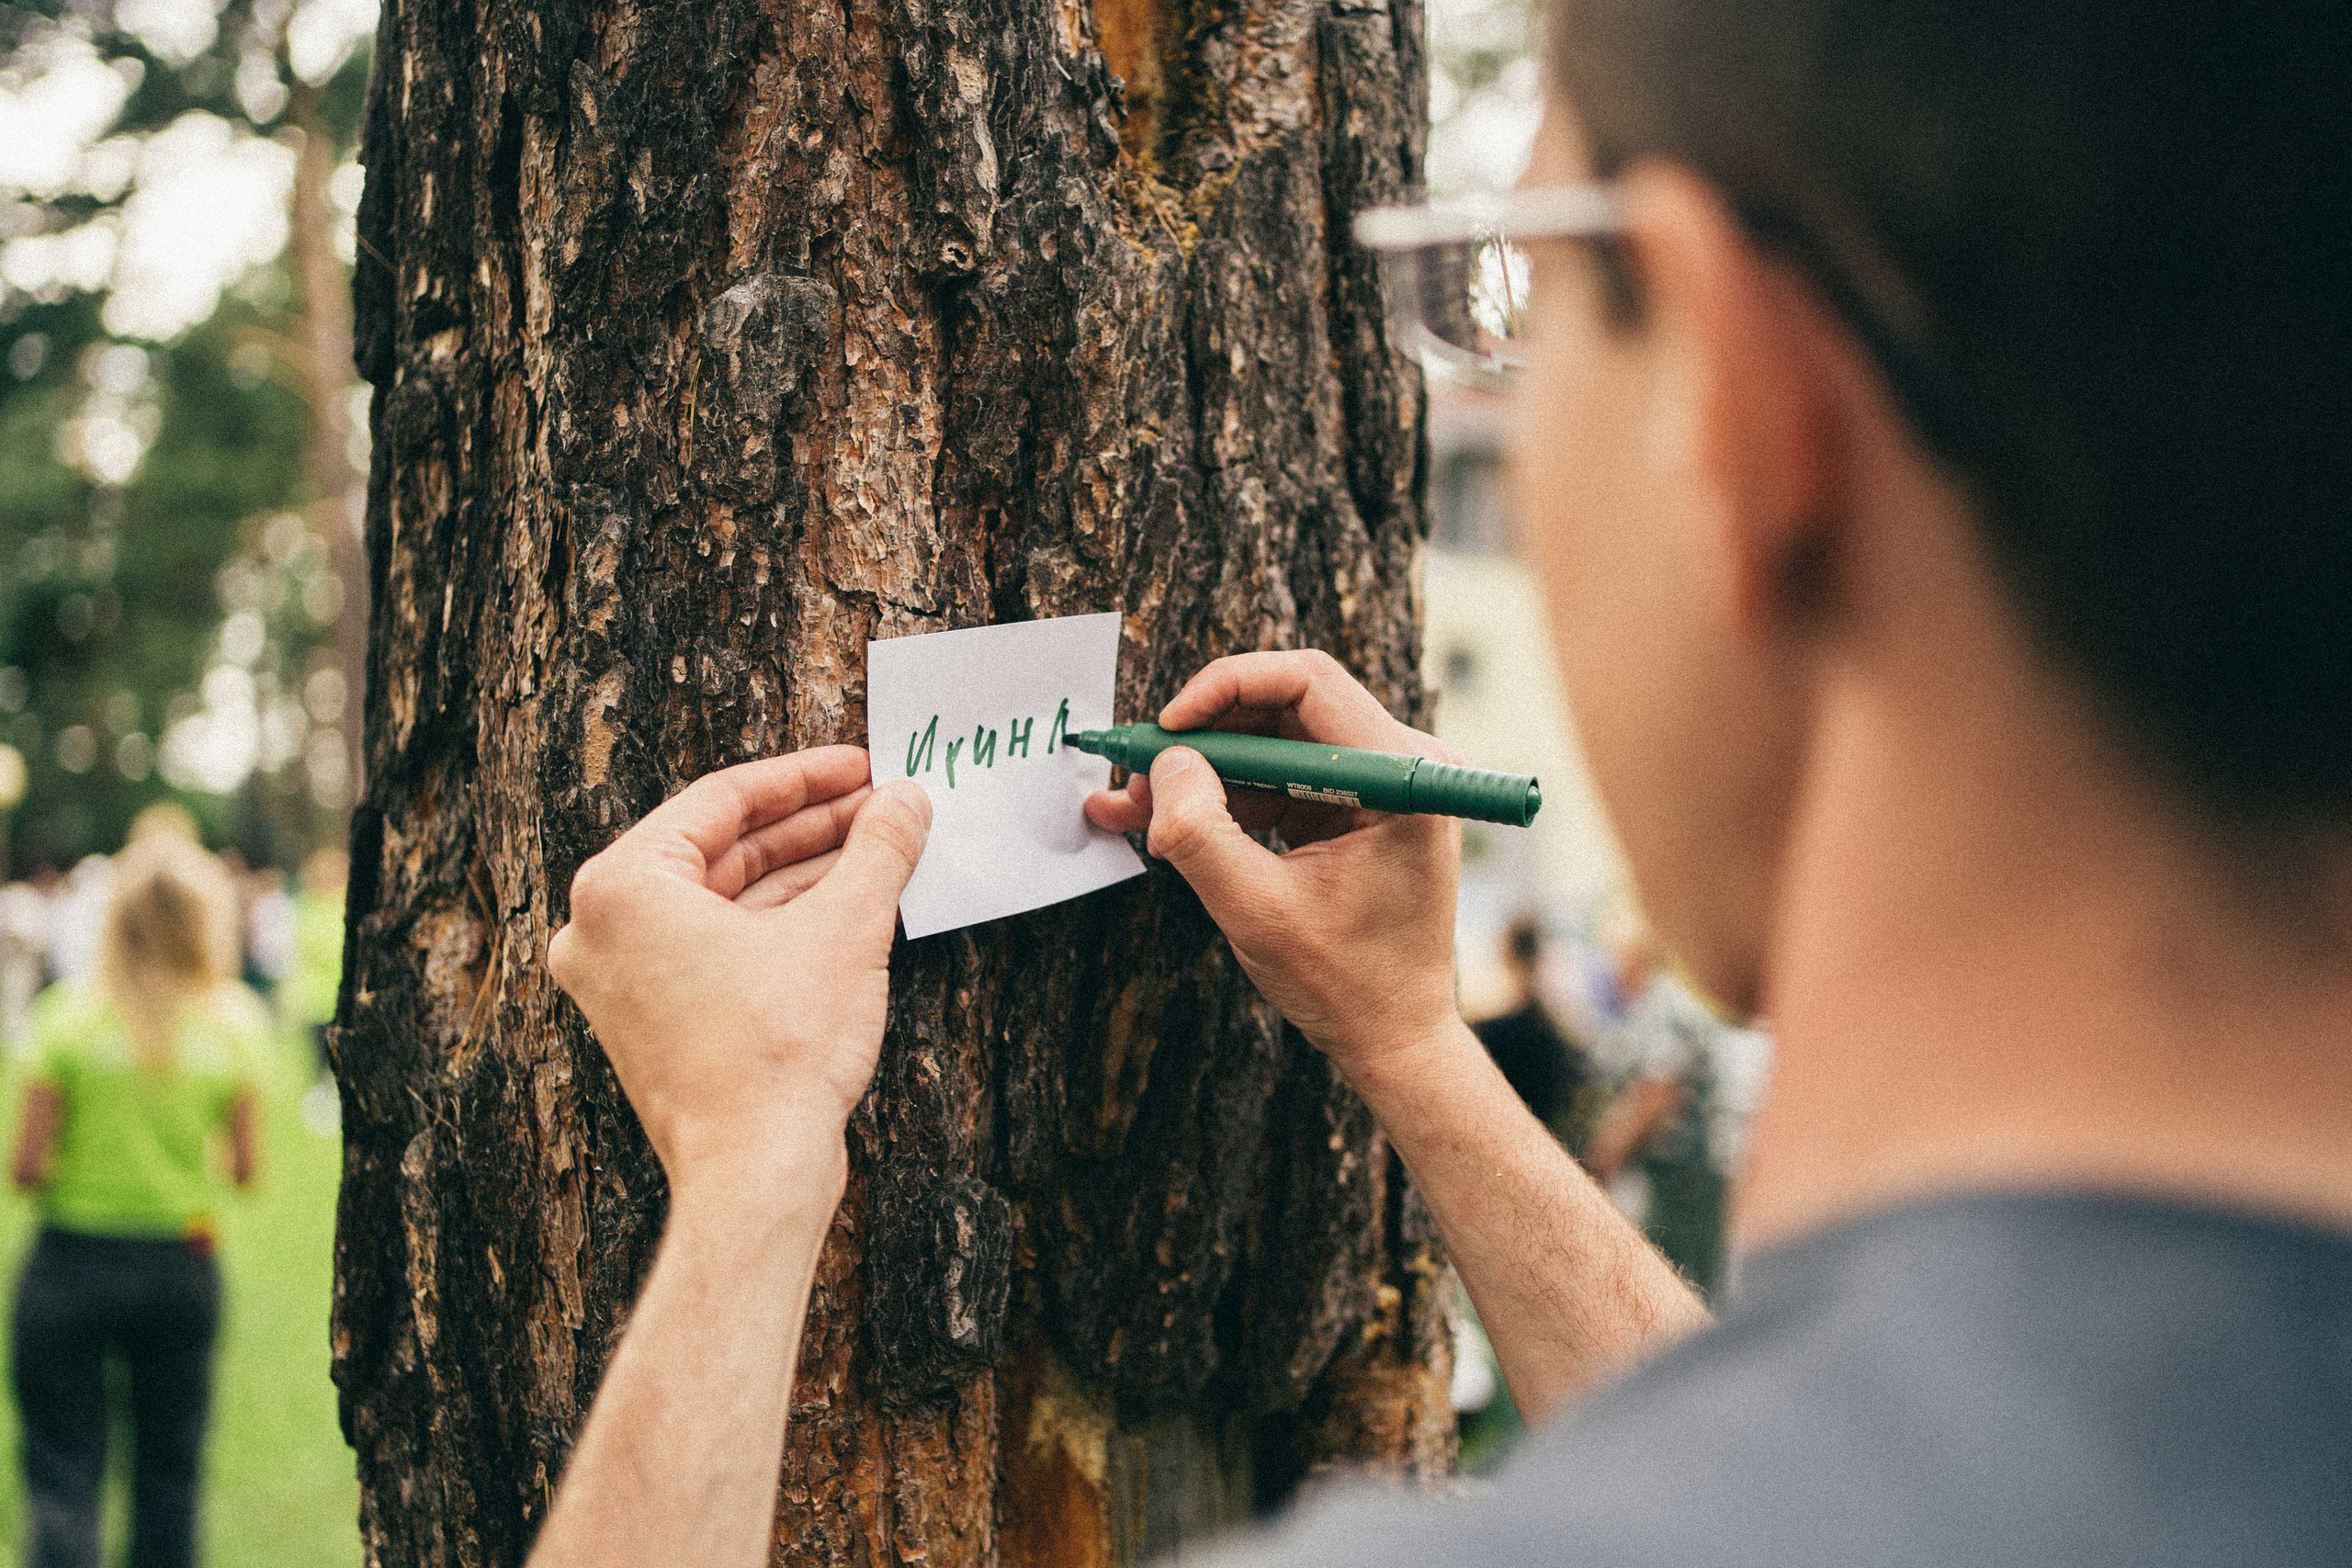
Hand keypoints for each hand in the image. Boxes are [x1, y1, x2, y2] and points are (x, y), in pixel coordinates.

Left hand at [548, 747, 930, 1200]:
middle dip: (808, 826)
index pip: (721, 799)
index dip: (805, 777)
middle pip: (721, 848)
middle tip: (879, 805)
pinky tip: (846, 905)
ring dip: (801, 873)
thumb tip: (907, 799)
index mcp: (621, 887)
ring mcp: (622, 980)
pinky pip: (718, 945)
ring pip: (723, 899)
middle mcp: (602, 929)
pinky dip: (777, 923)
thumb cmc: (776, 1055)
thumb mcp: (844, 928)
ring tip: (878, 850)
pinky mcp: (652, 1021)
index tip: (862, 765)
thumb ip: (878, 850)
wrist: (754, 1174)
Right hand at [1085, 651, 1461, 1081]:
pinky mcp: (1352, 807)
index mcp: (1401, 779)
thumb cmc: (1344, 984)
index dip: (1225, 689)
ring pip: (1271, 742)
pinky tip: (1166, 823)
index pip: (1309, 681)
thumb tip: (1166, 763)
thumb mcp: (1257, 911)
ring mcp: (1378, 784)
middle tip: (1131, 772)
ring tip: (1131, 808)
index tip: (1167, 729)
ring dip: (1202, 772)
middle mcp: (1400, 766)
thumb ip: (1202, 834)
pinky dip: (1223, 797)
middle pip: (1284, 706)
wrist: (1392, 1038)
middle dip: (1201, 739)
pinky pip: (1277, 778)